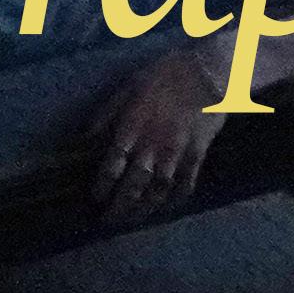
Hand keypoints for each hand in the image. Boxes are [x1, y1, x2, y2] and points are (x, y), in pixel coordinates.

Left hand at [86, 48, 220, 222]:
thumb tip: (86, 136)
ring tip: (133, 219)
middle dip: (119, 207)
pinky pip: (185, 184)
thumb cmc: (164, 75)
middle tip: (109, 221)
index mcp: (132, 127)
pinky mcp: (197, 155)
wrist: (208, 71)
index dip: (102, 185)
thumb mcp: (128, 85)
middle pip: (133, 185)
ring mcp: (177, 153)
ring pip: (157, 191)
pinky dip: (175, 199)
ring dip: (144, 209)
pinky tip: (167, 206)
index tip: (95, 198)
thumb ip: (107, 112)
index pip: (112, 165)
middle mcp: (152, 145)